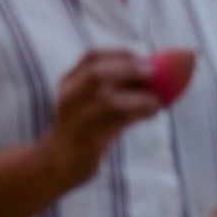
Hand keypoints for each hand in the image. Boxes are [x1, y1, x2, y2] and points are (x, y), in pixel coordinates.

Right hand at [39, 49, 162, 189]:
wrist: (59, 162)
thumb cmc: (85, 128)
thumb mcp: (93, 103)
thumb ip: (116, 88)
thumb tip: (158, 75)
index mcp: (69, 82)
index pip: (92, 57)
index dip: (121, 54)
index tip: (145, 59)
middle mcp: (69, 97)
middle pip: (96, 73)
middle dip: (129, 69)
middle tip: (154, 73)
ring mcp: (76, 118)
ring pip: (107, 99)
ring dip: (138, 96)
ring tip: (157, 100)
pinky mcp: (87, 139)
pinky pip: (116, 123)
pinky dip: (138, 114)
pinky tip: (153, 112)